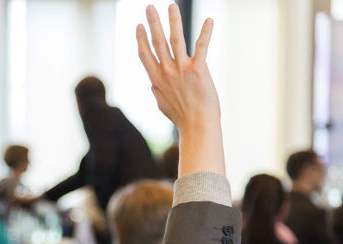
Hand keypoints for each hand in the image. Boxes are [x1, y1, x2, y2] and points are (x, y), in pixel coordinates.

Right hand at [137, 4, 224, 175]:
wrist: (197, 126)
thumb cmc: (181, 117)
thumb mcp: (162, 104)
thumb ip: (156, 90)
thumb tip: (152, 84)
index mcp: (156, 79)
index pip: (145, 54)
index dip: (141, 39)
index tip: (139, 26)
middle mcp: (167, 72)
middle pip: (157, 42)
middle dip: (152, 23)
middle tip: (149, 7)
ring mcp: (181, 70)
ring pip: (175, 39)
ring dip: (173, 21)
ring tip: (171, 6)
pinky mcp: (198, 70)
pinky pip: (202, 47)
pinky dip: (205, 33)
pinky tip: (209, 20)